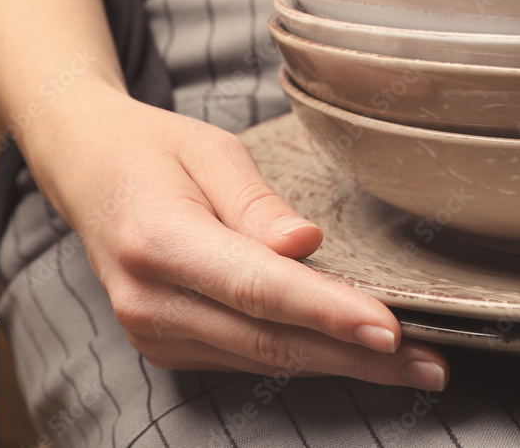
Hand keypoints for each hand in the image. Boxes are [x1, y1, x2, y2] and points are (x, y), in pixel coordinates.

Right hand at [32, 89, 448, 389]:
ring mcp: (155, 333)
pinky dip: (305, 357)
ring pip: (265, 359)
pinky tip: (353, 356)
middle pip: (270, 339)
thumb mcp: (211, 151)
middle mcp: (151, 301)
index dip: (327, 312)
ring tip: (411, 368)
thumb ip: (257, 204)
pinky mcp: (167, 346)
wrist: (90, 173)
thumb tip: (307, 246)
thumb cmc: (157, 151)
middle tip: (430, 364)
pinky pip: (248, 358)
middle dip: (355, 357)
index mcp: (158, 242)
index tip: (389, 330)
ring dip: (341, 364)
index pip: (258, 287)